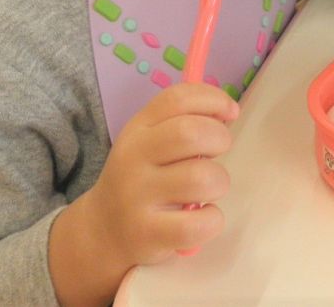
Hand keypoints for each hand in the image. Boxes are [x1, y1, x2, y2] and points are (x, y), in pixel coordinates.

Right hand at [48, 83, 238, 303]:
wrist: (103, 230)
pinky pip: (199, 223)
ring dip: (219, 182)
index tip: (230, 112)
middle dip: (219, 138)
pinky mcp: (148, 234)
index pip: (178, 99)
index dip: (213, 99)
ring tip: (209, 188)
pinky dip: (213, 220)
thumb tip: (228, 111)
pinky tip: (203, 217)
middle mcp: (134, 158)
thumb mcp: (149, 140)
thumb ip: (182, 120)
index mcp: (138, 128)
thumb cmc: (142, 178)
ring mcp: (138, 197)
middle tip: (218, 152)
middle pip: (190, 133)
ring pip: (201, 178)